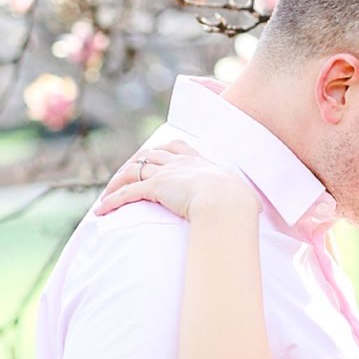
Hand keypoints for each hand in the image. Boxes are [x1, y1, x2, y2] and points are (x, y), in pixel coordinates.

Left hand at [94, 139, 258, 222]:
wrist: (228, 204)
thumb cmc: (240, 204)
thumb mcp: (243, 196)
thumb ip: (244, 199)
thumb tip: (257, 208)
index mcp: (201, 162)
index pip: (177, 147)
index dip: (163, 151)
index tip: (155, 156)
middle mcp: (181, 163)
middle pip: (150, 156)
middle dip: (135, 163)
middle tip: (123, 176)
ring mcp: (167, 174)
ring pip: (134, 171)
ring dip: (117, 182)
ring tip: (106, 196)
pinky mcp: (155, 188)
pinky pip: (127, 192)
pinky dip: (112, 200)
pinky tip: (101, 210)